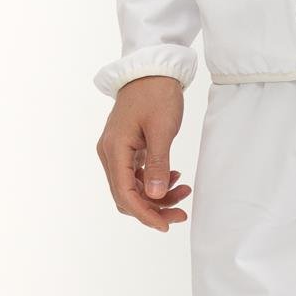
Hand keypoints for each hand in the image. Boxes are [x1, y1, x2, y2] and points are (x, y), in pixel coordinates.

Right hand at [96, 76, 190, 231]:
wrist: (153, 70)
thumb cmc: (157, 95)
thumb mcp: (161, 130)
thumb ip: (158, 164)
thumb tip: (154, 196)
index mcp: (115, 150)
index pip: (125, 195)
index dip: (145, 215)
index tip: (166, 225)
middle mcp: (110, 153)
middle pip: (127, 196)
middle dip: (153, 209)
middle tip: (181, 213)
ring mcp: (117, 151)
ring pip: (134, 188)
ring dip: (158, 196)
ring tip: (184, 190)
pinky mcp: (127, 149)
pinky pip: (138, 176)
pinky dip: (155, 182)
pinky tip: (175, 176)